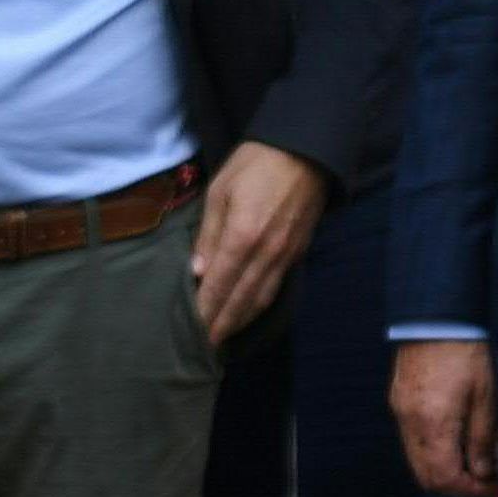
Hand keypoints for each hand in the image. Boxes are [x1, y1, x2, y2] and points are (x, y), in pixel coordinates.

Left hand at [191, 143, 331, 345]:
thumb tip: (197, 271)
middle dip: (221, 324)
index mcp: (243, 236)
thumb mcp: (221, 190)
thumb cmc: (256, 163)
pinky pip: (276, 287)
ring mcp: (286, 255)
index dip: (204, 310)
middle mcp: (266, 253)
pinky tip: (249, 311)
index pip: (218, 286)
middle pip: (240, 300)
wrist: (307, 150)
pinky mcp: (298, 251)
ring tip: (223, 335)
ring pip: (261, 299)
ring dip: (240, 320)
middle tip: (203, 346)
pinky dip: (259, 305)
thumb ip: (208, 233)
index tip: (190, 331)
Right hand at [392, 339, 497, 496]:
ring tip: (470, 460)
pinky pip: (411, 442)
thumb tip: (484, 471)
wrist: (435, 318)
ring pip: (416, 461)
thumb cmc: (466, 354)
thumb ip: (482, 439)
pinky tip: (452, 440)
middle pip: (426, 477)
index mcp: (434, 424)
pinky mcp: (398, 404)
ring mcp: (400, 414)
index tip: (492, 485)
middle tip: (482, 478)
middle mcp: (410, 425)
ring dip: (442, 470)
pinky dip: (431, 452)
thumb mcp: (485, 397)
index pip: (445, 477)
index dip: (470, 489)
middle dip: (455, 485)